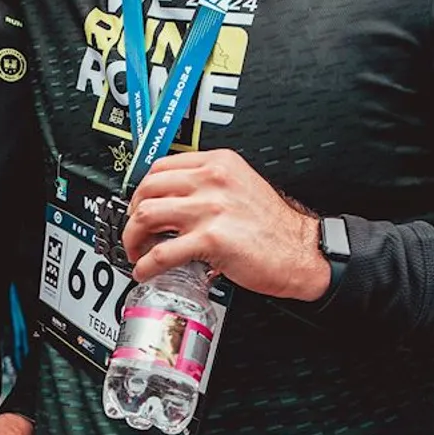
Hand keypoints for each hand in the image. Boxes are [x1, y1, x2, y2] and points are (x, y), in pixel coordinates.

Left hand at [121, 150, 328, 299]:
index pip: (161, 166)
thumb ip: (209, 184)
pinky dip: (146, 265)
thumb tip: (172, 198)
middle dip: (131, 214)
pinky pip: (163, 252)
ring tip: (137, 252)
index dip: (142, 189)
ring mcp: (211, 209)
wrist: (302, 252)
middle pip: (147, 189)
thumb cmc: (274, 226)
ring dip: (132, 238)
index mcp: (218, 163)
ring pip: (146, 216)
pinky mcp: (212, 239)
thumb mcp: (241, 186)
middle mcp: (212, 180)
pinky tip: (145, 271)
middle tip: (135, 231)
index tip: (138, 204)